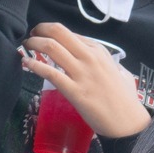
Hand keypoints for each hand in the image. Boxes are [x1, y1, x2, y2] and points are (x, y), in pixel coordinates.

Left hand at [23, 24, 148, 139]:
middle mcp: (89, 57)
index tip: (42, 36)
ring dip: (33, 44)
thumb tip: (94, 58)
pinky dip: (34, 65)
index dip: (51, 31)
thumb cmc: (124, 98)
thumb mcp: (118, 70)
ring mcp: (81, 73)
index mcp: (98, 50)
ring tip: (26, 47)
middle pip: (58, 32)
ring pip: (51, 47)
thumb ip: (104, 61)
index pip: (68, 33)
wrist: (127, 122)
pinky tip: (26, 63)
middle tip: (30, 36)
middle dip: (39, 30)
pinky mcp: (74, 91)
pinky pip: (50, 72)